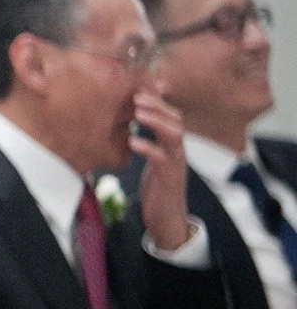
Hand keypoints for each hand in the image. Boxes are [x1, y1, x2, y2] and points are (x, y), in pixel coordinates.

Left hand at [130, 90, 192, 251]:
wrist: (167, 218)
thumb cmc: (157, 189)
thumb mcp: (152, 162)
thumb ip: (148, 144)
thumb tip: (131, 128)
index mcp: (172, 146)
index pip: (171, 116)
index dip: (158, 102)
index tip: (140, 90)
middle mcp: (178, 151)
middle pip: (176, 120)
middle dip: (158, 105)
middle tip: (137, 96)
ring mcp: (175, 163)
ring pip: (174, 135)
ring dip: (156, 121)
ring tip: (138, 112)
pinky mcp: (169, 177)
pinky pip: (161, 159)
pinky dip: (147, 148)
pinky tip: (132, 142)